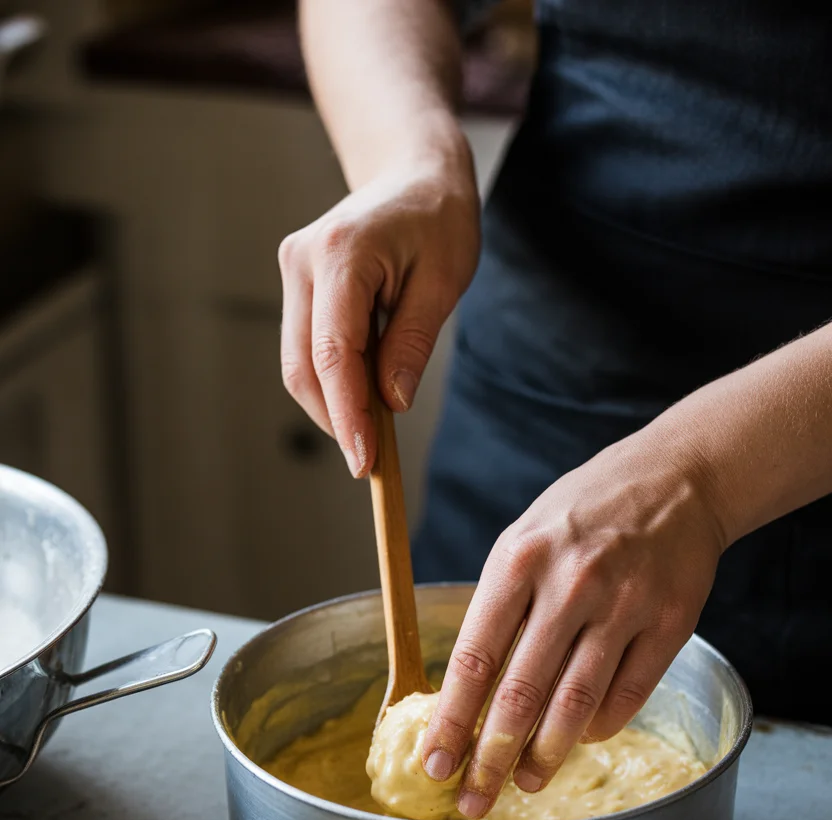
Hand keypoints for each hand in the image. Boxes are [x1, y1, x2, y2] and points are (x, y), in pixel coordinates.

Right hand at [278, 146, 479, 476]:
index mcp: (340, 255)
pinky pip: (306, 348)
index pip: (334, 354)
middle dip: (335, 418)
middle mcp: (302, 262)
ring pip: (298, 363)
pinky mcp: (297, 284)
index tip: (365, 460)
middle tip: (371, 459)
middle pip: (303, 366)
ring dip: (332, 404)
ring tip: (372, 431)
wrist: (414, 172)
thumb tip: (391, 403)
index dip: (346, 415)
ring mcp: (293, 272)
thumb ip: (412, 342)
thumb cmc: (438, 219)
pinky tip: (363, 396)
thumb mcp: (443, 281)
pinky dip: (332, 381)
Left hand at [421, 429, 726, 817]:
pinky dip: (599, 726)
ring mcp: (624, 605)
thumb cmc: (585, 513)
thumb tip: (467, 691)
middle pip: (521, 692)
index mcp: (519, 560)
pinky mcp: (670, 623)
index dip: (452, 719)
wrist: (677, 479)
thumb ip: (499, 608)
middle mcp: (570, 584)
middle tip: (473, 798)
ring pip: (576, 703)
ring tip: (524, 782)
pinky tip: (581, 738)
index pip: (475, 657)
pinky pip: (628, 694)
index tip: (435, 763)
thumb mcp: (525, 539)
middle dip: (490, 756)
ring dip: (545, 754)